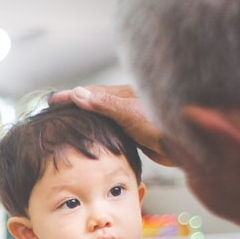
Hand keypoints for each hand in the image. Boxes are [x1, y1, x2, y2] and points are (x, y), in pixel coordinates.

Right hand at [50, 85, 176, 167]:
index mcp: (123, 95)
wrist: (186, 146)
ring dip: (86, 118)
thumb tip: (78, 93)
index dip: (70, 96)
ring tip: (69, 122)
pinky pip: (111, 130)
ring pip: (103, 117)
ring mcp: (130, 119)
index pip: (90, 93)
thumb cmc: (162, 126)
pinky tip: (94, 138)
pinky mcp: (136, 134)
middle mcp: (126, 105)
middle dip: (76, 104)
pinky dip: (98, 131)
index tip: (53, 99)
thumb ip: (103, 104)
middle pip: (95, 103)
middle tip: (56, 109)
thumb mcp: (129, 113)